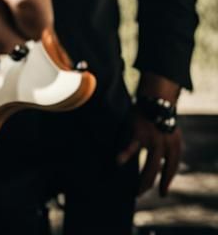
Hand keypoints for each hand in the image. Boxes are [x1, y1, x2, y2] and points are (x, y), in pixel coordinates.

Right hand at [117, 74, 182, 195]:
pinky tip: (117, 162)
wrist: (156, 98)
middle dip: (150, 184)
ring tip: (136, 191)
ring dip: (143, 181)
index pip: (171, 168)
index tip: (162, 193)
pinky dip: (125, 155)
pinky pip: (131, 148)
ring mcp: (153, 140)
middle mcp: (166, 146)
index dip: (166, 182)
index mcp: (174, 146)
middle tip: (141, 193)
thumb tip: (162, 160)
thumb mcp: (171, 131)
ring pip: (149, 166)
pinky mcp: (139, 133)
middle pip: (158, 170)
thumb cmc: (161, 115)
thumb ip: (167, 146)